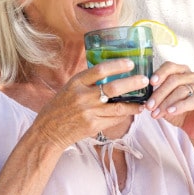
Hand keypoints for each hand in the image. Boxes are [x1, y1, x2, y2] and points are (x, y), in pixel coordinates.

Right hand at [32, 59, 147, 149]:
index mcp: (76, 83)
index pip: (100, 70)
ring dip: (134, 104)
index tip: (130, 63)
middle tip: (145, 80)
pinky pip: (113, 120)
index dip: (117, 65)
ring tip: (144, 101)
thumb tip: (109, 71)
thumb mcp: (69, 88)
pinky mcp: (92, 126)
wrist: (48, 131)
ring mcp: (88, 113)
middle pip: (113, 88)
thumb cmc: (59, 107)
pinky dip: (124, 115)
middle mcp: (82, 97)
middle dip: (132, 83)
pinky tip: (132, 112)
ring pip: (118, 107)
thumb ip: (87, 81)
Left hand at [145, 62, 193, 143]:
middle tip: (149, 106)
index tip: (150, 83)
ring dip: (166, 103)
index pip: (170, 66)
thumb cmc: (179, 113)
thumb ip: (156, 97)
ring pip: (182, 90)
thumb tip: (143, 97)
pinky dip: (179, 106)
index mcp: (183, 73)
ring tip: (156, 114)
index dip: (160, 73)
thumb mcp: (164, 103)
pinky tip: (170, 112)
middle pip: (174, 80)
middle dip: (159, 94)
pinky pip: (193, 100)